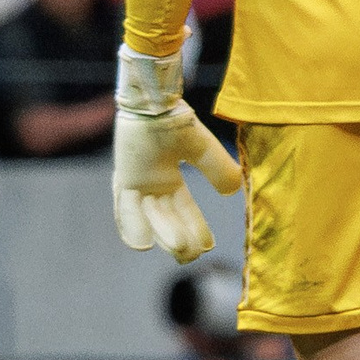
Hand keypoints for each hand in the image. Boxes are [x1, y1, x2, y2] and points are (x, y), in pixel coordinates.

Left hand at [110, 45, 241, 264]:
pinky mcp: (124, 178)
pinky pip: (124, 207)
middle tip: (192, 255)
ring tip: (178, 250)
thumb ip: (217, 168)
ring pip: (150, 217)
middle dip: (181, 239)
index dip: (197, 229)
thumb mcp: (201, 149)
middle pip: (167, 220)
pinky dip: (131, 226)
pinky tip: (141, 245)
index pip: (185, 211)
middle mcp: (152, 187)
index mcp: (169, 181)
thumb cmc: (174, 120)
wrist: (152, 103)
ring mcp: (136, 184)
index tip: (208, 247)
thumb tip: (235, 191)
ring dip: (164, 235)